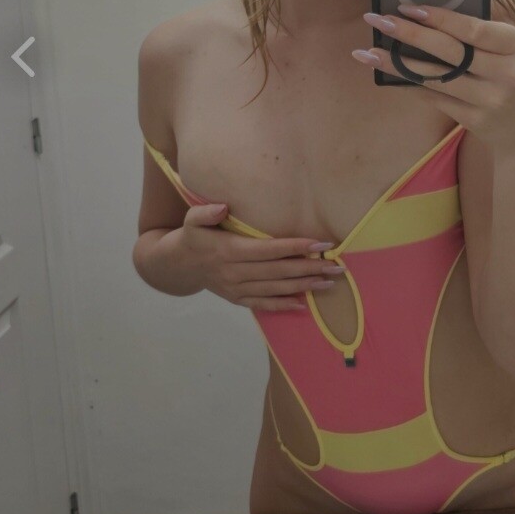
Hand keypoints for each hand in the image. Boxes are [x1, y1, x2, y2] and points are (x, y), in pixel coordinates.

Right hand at [171, 204, 348, 311]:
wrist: (177, 266)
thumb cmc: (192, 237)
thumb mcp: (192, 220)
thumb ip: (205, 213)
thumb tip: (223, 207)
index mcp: (230, 250)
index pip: (270, 249)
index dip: (296, 247)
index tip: (321, 245)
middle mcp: (236, 272)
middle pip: (279, 271)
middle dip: (310, 269)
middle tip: (337, 267)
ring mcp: (237, 288)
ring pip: (275, 289)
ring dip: (304, 286)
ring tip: (329, 283)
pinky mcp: (237, 299)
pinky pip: (263, 304)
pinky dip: (283, 305)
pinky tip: (304, 305)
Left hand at [354, 4, 514, 155]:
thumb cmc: (513, 76)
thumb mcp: (511, 48)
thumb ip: (481, 27)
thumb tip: (437, 3)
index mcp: (513, 44)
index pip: (471, 29)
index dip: (438, 18)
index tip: (407, 7)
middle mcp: (504, 72)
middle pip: (448, 51)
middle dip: (408, 34)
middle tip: (377, 20)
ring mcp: (489, 99)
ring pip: (434, 77)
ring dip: (397, 64)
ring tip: (367, 52)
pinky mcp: (474, 120)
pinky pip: (434, 98)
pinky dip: (409, 85)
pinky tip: (387, 75)